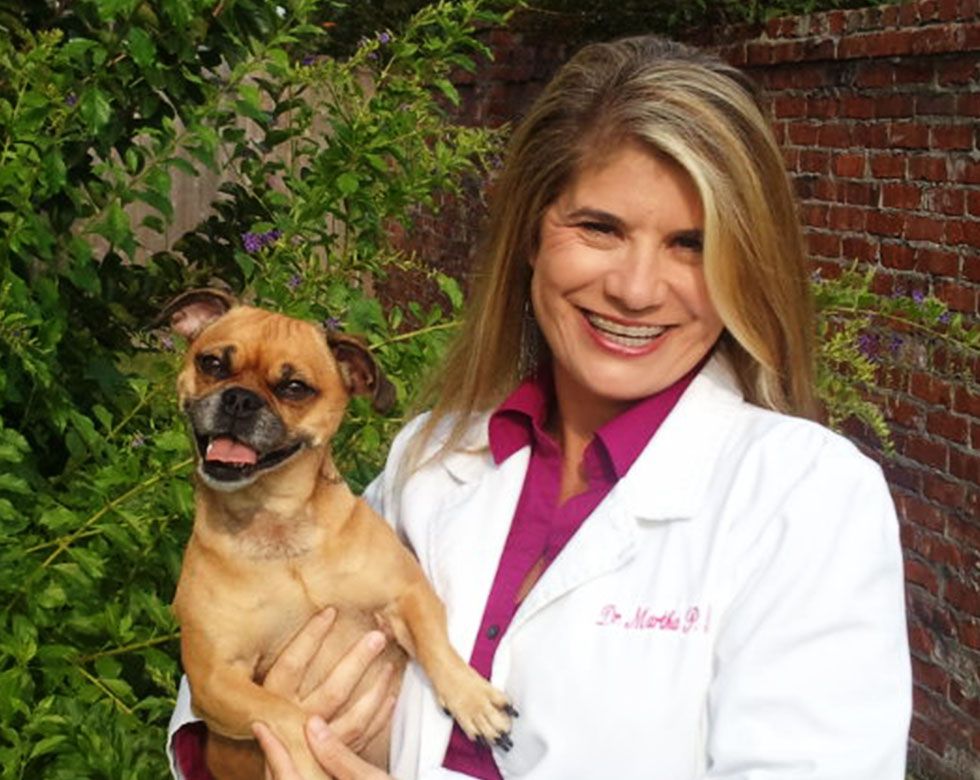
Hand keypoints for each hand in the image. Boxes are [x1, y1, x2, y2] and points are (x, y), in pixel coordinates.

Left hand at [254, 716, 392, 779]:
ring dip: (284, 772)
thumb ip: (338, 755)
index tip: (260, 726)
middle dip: (273, 760)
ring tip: (284, 751)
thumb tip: (312, 725)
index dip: (270, 748)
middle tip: (270, 734)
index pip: (285, 774)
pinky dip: (298, 779)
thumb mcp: (372, 779)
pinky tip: (306, 770)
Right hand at [263, 607, 397, 752]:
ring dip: (377, 690)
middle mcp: (294, 724)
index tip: (330, 611)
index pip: (292, 665)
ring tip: (390, 666)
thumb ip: (284, 668)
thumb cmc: (269, 716)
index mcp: (272, 702)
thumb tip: (318, 619)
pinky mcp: (331, 760)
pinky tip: (389, 696)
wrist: (275, 763)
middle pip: (333, 691)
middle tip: (378, 636)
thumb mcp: (267, 689)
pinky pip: (363, 737)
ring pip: (354, 719)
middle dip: (358, 661)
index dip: (310, 636)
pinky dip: (380, 715)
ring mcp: (315, 744)